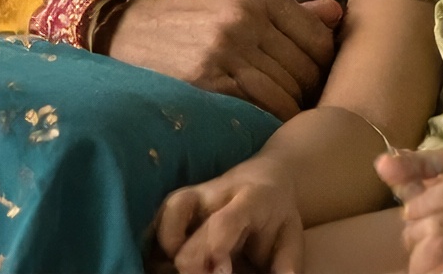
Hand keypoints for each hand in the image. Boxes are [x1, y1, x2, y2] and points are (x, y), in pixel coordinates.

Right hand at [100, 0, 342, 118]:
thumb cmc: (189, 20)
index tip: (315, 81)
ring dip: (288, 111)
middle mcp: (246, 18)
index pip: (319, 40)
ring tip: (279, 115)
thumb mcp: (237, 1)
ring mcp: (227, 50)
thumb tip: (338, 14)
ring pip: (286, 94)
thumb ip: (291, 11)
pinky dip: (266, 119)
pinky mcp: (209, 81)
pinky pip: (259, 110)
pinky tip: (258, 120)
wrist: (125, 32)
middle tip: (299, 104)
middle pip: (307, 70)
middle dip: (308, 92)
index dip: (324, 67)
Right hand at [156, 163, 304, 273]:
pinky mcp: (171, 207)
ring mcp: (188, 198)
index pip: (224, 222)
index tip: (220, 273)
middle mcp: (211, 194)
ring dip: (165, 260)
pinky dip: (157, 256)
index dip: (214, 249)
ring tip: (190, 270)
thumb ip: (285, 266)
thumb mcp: (290, 238)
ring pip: (161, 226)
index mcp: (248, 199)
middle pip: (182, 227)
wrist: (264, 177)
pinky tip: (171, 267)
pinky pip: (152, 233)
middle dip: (188, 264)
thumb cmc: (276, 216)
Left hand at [380, 151, 442, 273]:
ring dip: (427, 252)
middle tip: (421, 237)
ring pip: (442, 246)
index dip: (414, 212)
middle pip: (432, 226)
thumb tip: (380, 164)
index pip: (422, 202)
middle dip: (418, 235)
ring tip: (431, 250)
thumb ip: (422, 164)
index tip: (417, 215)